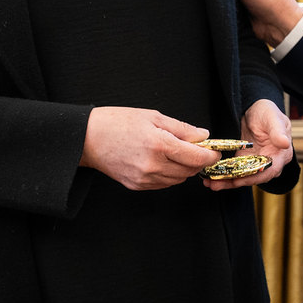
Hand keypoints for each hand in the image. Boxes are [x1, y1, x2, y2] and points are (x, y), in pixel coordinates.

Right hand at [80, 106, 217, 190]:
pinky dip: (169, 174)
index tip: (214, 151)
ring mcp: (145, 178)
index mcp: (159, 145)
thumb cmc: (117, 123)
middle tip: (195, 148)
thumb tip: (203, 136)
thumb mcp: (153, 117)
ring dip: (183, 168)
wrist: (87, 138)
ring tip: (175, 152)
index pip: (197, 157)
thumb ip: (182, 128)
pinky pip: (163, 184)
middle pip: (190, 170)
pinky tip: (161, 161)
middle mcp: (153, 165)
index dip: (210, 155)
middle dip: (197, 161)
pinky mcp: (137, 186)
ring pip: (178, 179)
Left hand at [204, 98, 292, 189]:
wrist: (255, 109)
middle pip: (254, 177)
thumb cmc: (267, 112)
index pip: (269, 170)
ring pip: (243, 177)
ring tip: (210, 184)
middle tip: (216, 183)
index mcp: (281, 154)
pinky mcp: (245, 162)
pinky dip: (225, 176)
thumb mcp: (272, 118)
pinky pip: (236, 172)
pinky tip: (211, 179)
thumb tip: (285, 143)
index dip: (254, 177)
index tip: (239, 180)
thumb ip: (278, 131)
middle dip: (235, 182)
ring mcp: (257, 163)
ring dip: (227, 182)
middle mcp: (270, 162)